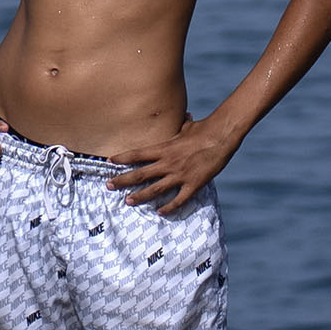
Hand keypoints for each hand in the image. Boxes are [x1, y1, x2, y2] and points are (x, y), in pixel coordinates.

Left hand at [108, 116, 239, 214]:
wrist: (221, 136)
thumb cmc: (204, 129)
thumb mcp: (187, 126)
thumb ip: (180, 127)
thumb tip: (184, 116)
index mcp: (164, 148)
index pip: (137, 153)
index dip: (122, 158)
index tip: (109, 160)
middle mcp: (168, 163)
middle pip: (140, 174)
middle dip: (122, 180)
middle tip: (109, 186)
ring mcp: (180, 175)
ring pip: (155, 189)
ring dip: (140, 196)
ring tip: (128, 201)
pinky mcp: (193, 184)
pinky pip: (179, 199)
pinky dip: (169, 207)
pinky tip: (160, 213)